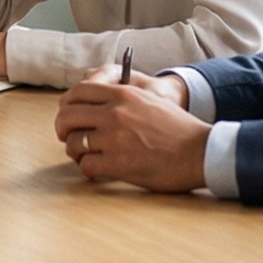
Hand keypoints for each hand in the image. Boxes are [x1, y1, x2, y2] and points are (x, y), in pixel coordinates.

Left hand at [52, 71, 208, 191]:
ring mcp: (114, 139)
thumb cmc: (178, 128)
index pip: (77, 92)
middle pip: (68, 117)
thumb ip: (121, 98)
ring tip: (85, 156)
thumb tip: (94, 105)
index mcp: (121, 94)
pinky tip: (96, 170)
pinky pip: (87, 166)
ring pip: (74, 143)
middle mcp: (113, 113)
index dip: (66, 105)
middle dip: (63, 129)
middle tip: (67, 137)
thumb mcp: (148, 100)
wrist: (199, 152)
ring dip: (76, 151)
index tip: (67, 115)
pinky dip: (88, 169)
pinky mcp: (118, 164)